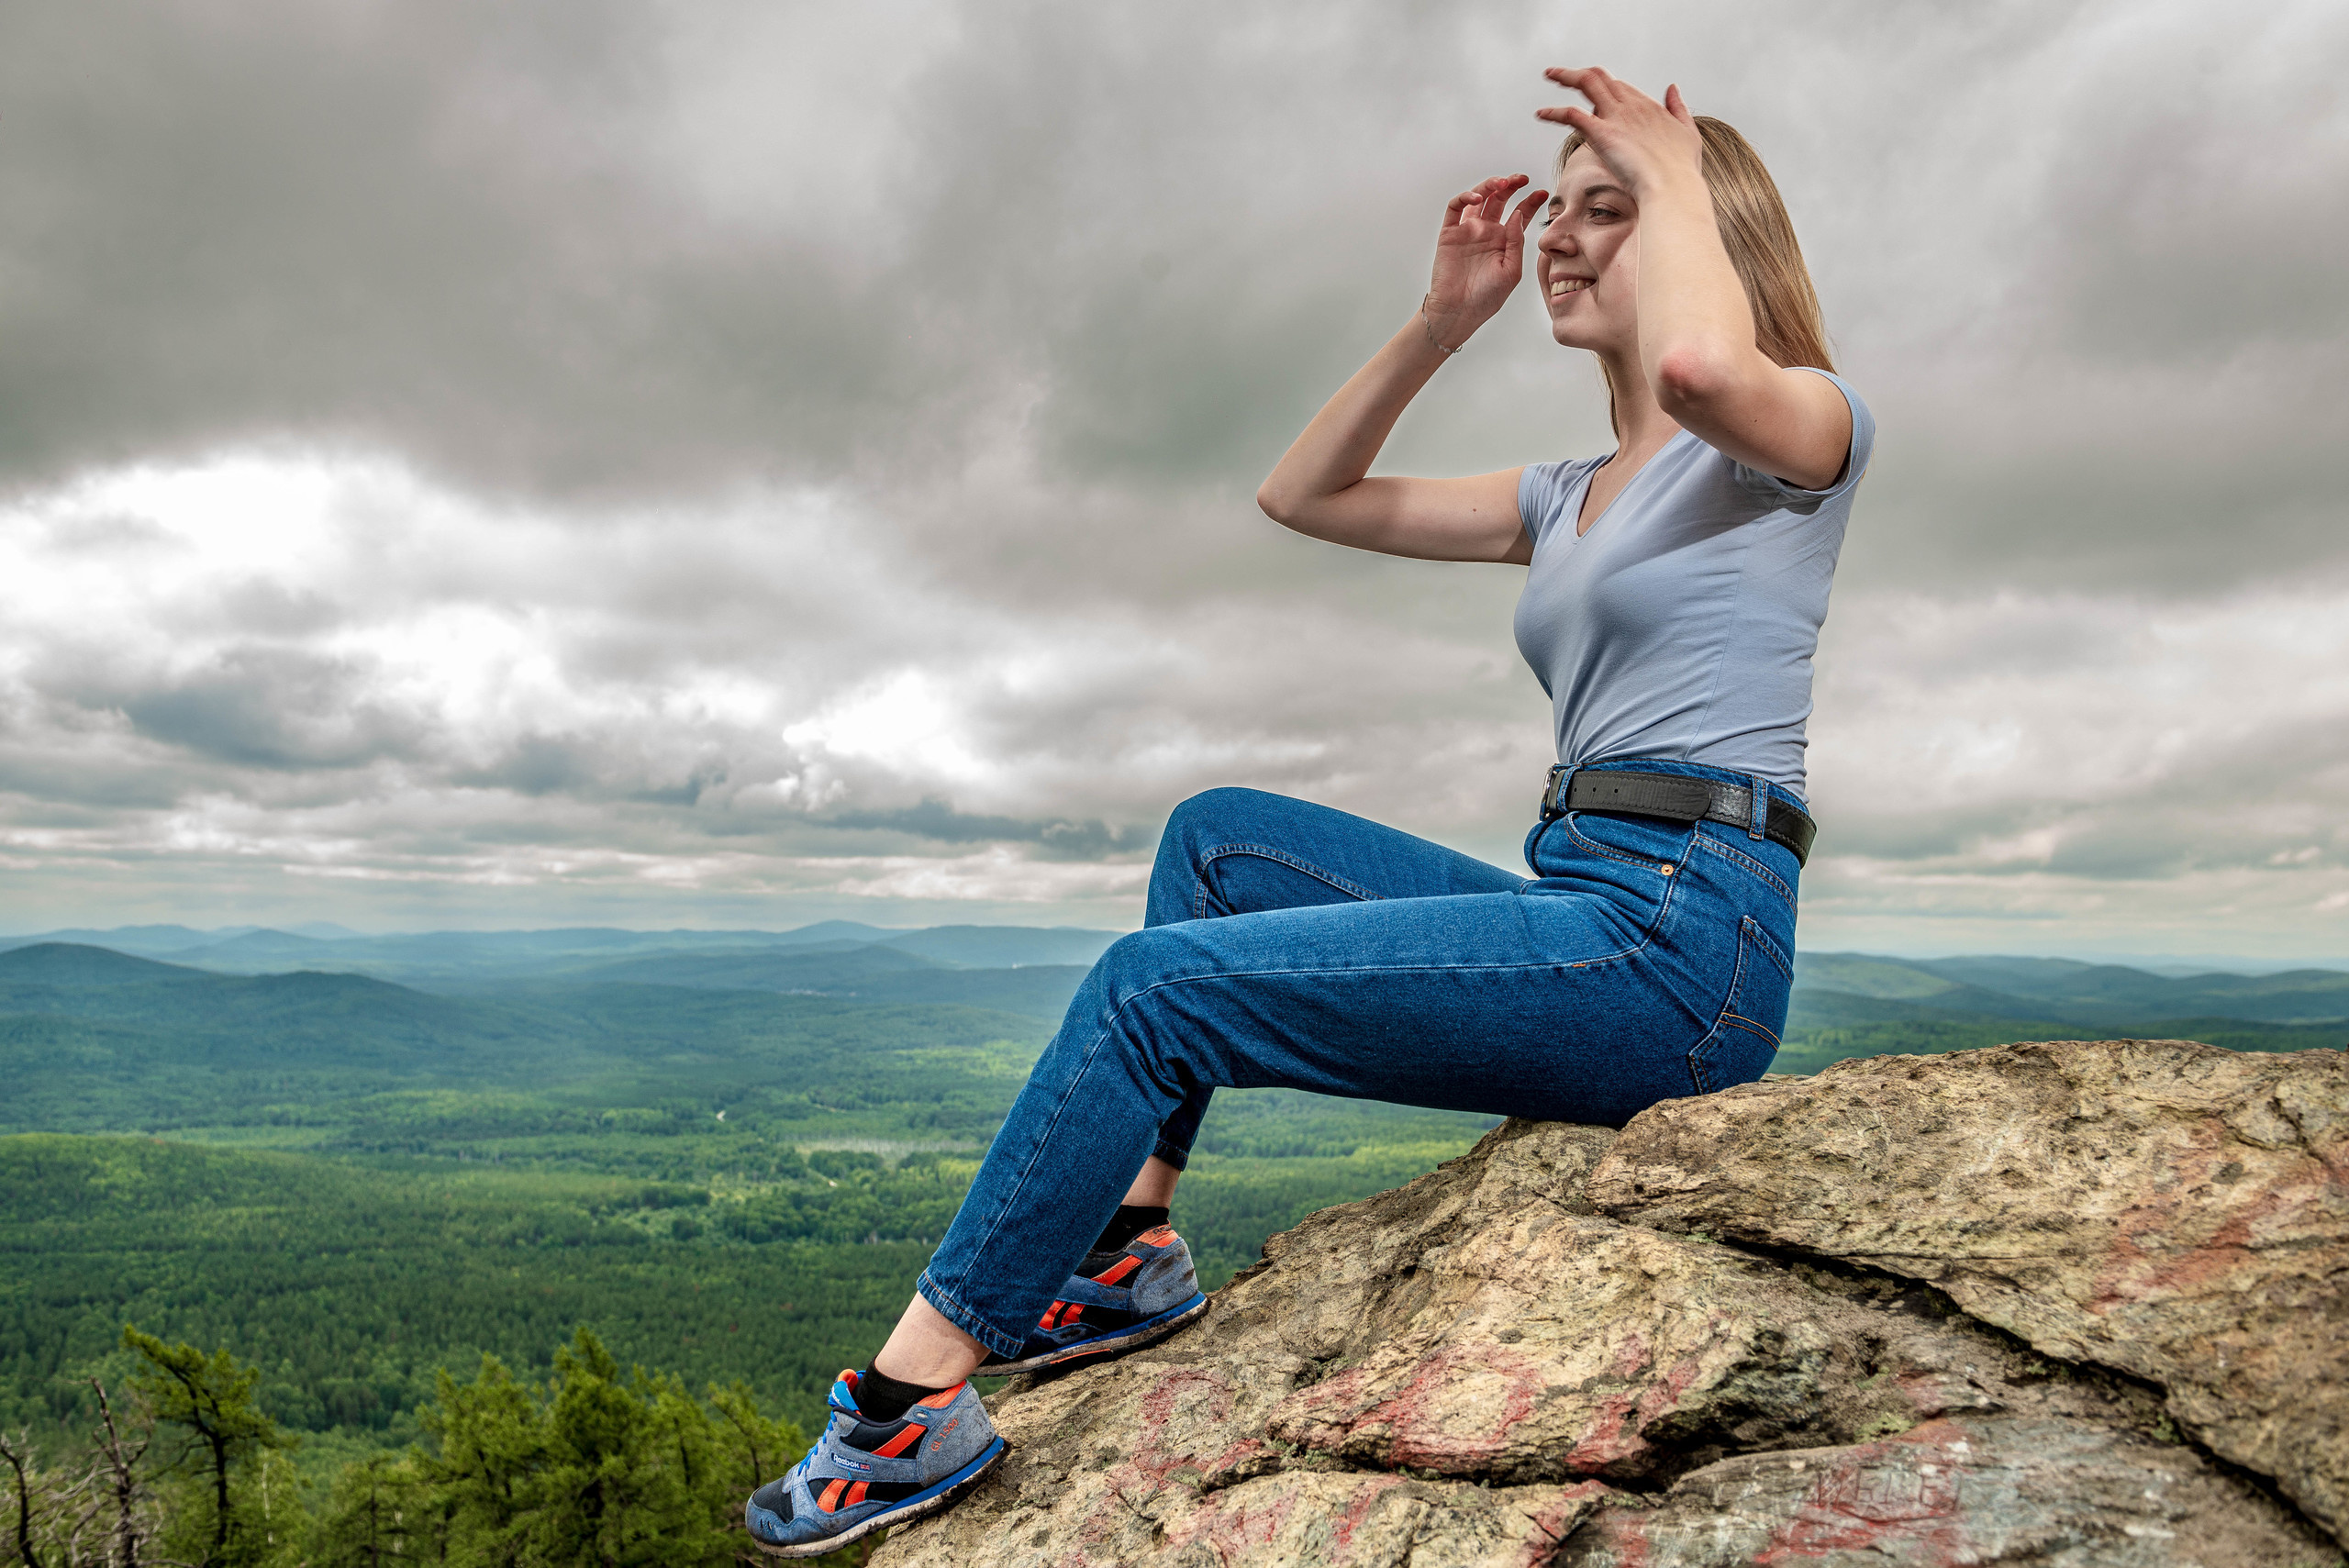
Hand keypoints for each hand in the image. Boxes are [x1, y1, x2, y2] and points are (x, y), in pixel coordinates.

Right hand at [1424, 174, 1548, 345]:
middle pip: (1500, 200)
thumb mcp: (1512, 271)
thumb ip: (1516, 242)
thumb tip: (1517, 215)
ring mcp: (1467, 231)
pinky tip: (1477, 199)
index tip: (1542, 194)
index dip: (1531, 202)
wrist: (1458, 312)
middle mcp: (1486, 232)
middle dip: (1511, 185)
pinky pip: (1455, 208)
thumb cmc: (1486, 298)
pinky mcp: (1449, 233)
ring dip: (1490, 186)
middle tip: (1521, 179)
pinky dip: (1465, 197)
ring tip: (1501, 184)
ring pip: (1479, 198)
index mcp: (1504, 241)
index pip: (1520, 214)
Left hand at [1536, 68, 1702, 197]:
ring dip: (1565, 76)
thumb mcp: (1688, 132)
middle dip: (1580, 73)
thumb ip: (1679, 109)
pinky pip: (1572, 114)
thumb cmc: (1681, 170)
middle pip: (1602, 77)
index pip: (1621, 87)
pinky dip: (1554, 111)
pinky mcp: (1603, 133)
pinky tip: (1542, 114)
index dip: (1605, 88)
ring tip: (1550, 75)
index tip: (1591, 94)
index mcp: (1649, 106)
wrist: (1673, 188)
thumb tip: (1672, 87)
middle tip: (1561, 75)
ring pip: (1587, 82)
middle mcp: (1631, 105)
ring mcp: (1617, 117)